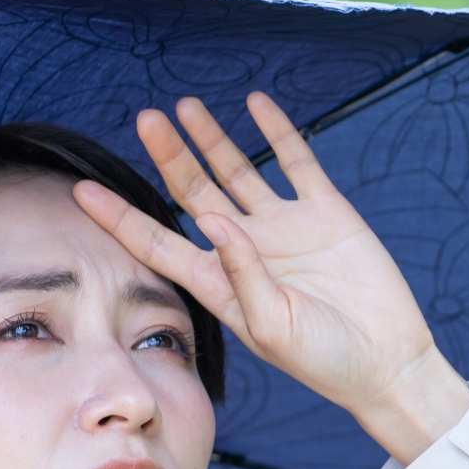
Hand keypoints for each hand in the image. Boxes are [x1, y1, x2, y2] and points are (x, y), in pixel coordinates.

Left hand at [73, 93, 468, 466]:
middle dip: (169, 157)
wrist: (385, 362)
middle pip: (193, 194)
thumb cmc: (324, 361)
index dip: (120, 218)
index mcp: (220, 284)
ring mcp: (284, 228)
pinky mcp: (326, 214)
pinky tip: (256, 106)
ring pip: (237, 172)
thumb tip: (214, 221)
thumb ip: (243, 276)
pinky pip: (296, 163)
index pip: (158, 243)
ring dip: (211, 140)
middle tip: (145, 119)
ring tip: (184, 106)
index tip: (83, 192)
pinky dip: (277, 133)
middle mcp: (244, 250)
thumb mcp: (275, 327)